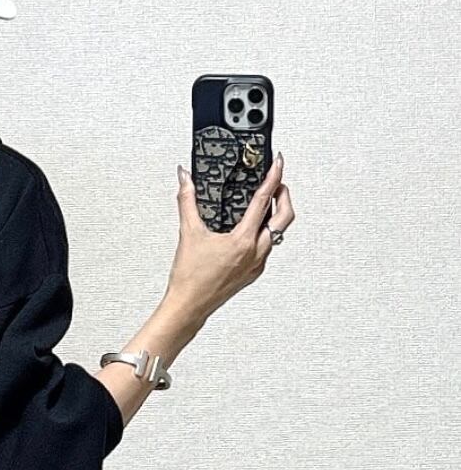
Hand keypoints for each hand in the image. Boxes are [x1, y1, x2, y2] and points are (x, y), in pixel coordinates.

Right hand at [165, 154, 296, 326]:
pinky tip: (251, 230)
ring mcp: (257, 264)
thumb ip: (187, 201)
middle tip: (276, 183)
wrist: (189, 306)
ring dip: (276, 215)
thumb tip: (185, 178)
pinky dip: (265, 233)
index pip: (264, 201)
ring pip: (278, 233)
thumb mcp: (188, 234)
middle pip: (285, 217)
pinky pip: (268, 247)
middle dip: (284, 196)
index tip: (278, 164)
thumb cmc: (189, 277)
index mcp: (243, 241)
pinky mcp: (253, 273)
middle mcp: (256, 252)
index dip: (273, 178)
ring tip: (265, 203)